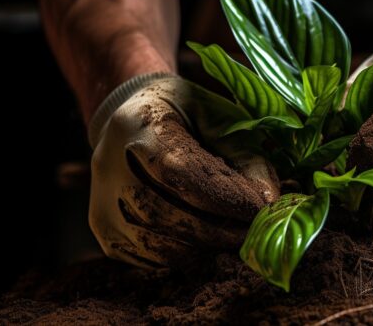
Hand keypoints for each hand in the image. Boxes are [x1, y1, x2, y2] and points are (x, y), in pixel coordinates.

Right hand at [88, 74, 278, 266]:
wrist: (133, 118)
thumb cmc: (190, 115)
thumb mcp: (223, 120)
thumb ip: (248, 157)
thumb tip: (270, 202)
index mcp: (138, 123)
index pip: (178, 169)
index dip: (223, 195)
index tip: (259, 209)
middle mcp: (107, 164)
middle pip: (164, 211)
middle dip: (218, 228)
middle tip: (255, 231)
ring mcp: (101, 201)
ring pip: (155, 241)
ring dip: (204, 246)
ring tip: (236, 236)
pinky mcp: (105, 231)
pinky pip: (149, 256)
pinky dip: (185, 255)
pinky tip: (208, 239)